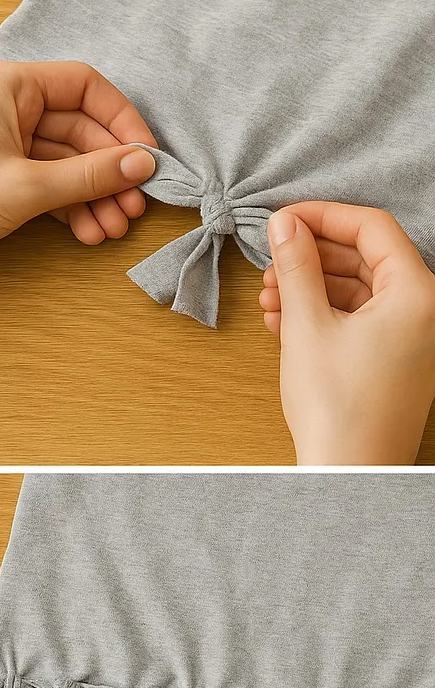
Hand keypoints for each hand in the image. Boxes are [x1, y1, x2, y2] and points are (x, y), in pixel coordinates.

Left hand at [0, 58, 156, 273]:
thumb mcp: (27, 187)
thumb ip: (88, 175)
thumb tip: (140, 164)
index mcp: (8, 85)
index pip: (83, 86)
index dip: (121, 121)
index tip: (145, 158)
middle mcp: (5, 106)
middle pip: (78, 129)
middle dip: (108, 172)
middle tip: (134, 207)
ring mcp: (1, 141)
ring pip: (64, 161)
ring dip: (92, 195)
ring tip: (113, 228)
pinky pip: (45, 182)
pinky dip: (68, 206)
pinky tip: (89, 232)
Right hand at [260, 202, 434, 463]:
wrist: (348, 471)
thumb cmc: (336, 406)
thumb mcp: (306, 326)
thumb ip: (296, 267)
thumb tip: (284, 224)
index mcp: (417, 293)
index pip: (372, 228)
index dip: (323, 217)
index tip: (283, 220)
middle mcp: (424, 311)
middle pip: (366, 258)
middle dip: (312, 256)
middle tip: (271, 262)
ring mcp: (411, 338)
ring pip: (359, 290)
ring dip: (311, 287)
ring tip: (269, 297)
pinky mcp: (393, 360)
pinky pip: (359, 319)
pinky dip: (322, 314)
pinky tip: (283, 321)